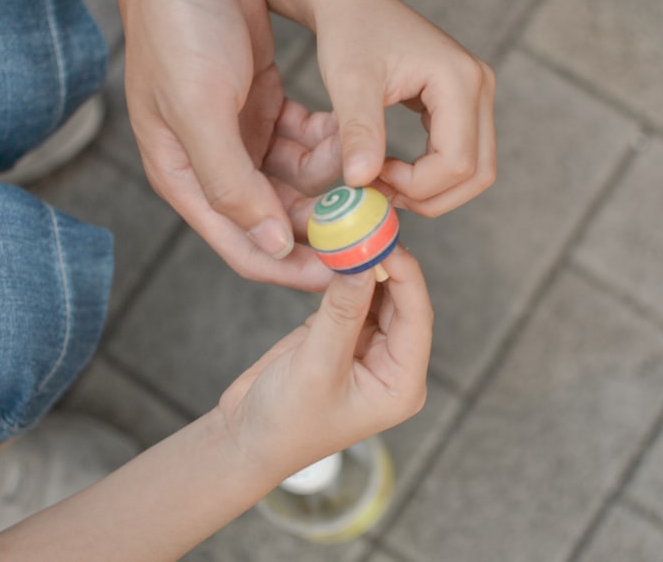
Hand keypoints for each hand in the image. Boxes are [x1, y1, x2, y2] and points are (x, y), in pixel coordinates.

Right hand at [65, 0, 339, 289]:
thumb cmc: (176, 24)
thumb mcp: (198, 108)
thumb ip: (231, 182)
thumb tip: (273, 244)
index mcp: (185, 178)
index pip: (246, 246)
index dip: (294, 268)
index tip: (344, 275)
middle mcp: (214, 164)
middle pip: (278, 218)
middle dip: (325, 223)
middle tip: (375, 228)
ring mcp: (240, 135)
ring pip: (298, 181)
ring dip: (333, 179)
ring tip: (367, 172)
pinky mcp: (264, 104)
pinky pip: (306, 142)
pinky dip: (329, 141)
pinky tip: (348, 134)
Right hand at [217, 246, 431, 477]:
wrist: (245, 439)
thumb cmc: (285, 422)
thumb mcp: (316, 366)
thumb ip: (342, 311)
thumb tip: (364, 260)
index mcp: (402, 383)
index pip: (417, 317)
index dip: (404, 273)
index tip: (384, 238)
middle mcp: (393, 365)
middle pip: (402, 301)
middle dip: (385, 263)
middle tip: (366, 224)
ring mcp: (369, 349)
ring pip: (378, 293)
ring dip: (365, 264)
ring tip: (351, 229)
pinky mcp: (343, 335)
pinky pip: (353, 296)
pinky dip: (345, 274)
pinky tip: (337, 250)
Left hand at [315, 0, 497, 216]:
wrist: (351, 2)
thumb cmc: (348, 33)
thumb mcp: (348, 83)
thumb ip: (358, 133)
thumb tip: (360, 182)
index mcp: (460, 80)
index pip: (458, 162)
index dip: (415, 185)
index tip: (370, 176)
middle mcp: (480, 86)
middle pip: (477, 173)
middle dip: (429, 196)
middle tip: (381, 191)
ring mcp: (477, 95)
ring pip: (474, 170)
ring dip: (431, 190)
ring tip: (383, 179)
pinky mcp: (465, 103)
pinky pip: (462, 155)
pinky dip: (430, 175)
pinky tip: (391, 167)